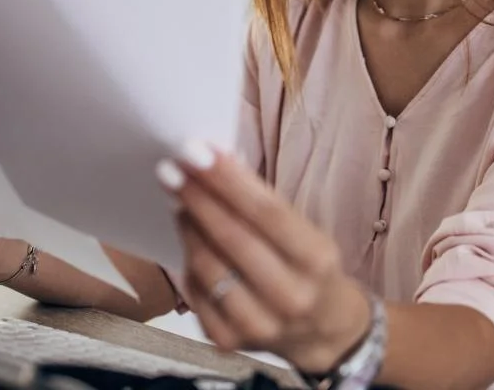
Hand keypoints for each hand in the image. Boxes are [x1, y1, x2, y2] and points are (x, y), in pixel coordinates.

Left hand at [158, 141, 372, 374]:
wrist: (323, 329)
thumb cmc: (308, 269)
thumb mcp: (306, 234)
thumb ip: (263, 207)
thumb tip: (213, 166)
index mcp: (316, 261)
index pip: (265, 212)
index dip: (228, 180)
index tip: (197, 152)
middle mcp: (291, 296)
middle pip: (232, 238)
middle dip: (197, 198)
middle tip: (171, 169)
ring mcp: (259, 324)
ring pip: (208, 267)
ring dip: (188, 228)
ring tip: (179, 202)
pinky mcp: (229, 341)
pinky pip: (196, 293)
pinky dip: (188, 262)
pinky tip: (190, 241)